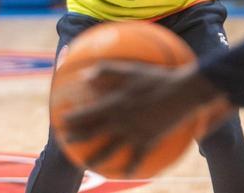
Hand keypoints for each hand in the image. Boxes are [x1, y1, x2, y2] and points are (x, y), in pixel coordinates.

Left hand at [62, 61, 231, 174]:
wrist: (182, 94)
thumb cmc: (156, 77)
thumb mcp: (131, 69)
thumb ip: (107, 70)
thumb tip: (86, 75)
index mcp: (114, 105)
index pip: (87, 115)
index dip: (72, 120)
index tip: (61, 122)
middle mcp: (121, 122)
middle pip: (93, 134)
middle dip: (77, 139)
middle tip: (66, 143)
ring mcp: (134, 134)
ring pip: (111, 150)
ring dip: (97, 159)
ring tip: (88, 166)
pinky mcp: (148, 141)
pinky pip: (137, 159)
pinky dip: (130, 167)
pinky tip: (125, 174)